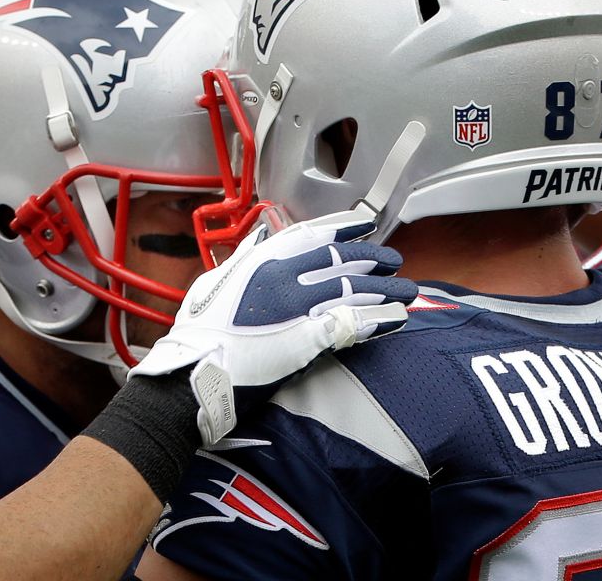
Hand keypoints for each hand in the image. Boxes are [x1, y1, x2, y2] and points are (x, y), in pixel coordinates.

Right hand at [130, 207, 417, 445]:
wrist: (193, 376)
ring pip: (355, 289)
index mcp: (260, 261)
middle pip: (342, 260)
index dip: (344, 227)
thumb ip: (241, 259)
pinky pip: (356, 323)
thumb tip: (259, 238)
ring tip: (408, 290)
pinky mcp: (310, 339)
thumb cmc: (197, 335)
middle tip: (394, 260)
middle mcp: (283, 277)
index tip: (365, 225)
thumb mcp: (212, 284)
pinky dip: (381, 318)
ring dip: (386, 288)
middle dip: (373, 258)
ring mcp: (298, 307)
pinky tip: (398, 317)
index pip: (312, 233)